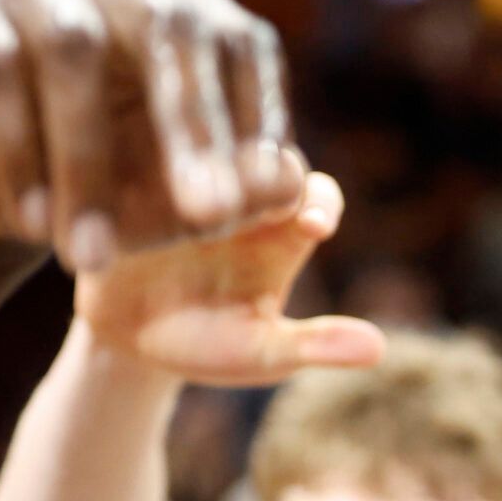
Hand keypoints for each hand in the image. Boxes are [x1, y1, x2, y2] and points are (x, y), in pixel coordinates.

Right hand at [0, 0, 303, 271]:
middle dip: (190, 126)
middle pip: (167, 27)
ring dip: (86, 158)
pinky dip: (18, 153)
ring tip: (91, 257)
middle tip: (205, 216)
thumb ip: (248, 197)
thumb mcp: (187, 208)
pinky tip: (34, 224)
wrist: (10, 204)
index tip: (255, 204)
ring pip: (72, 46)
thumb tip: (292, 185)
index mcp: (194, 16)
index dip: (255, 118)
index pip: (242, 43)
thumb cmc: (122, 194)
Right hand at [75, 169, 383, 385]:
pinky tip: (124, 169)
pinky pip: (132, 162)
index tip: (314, 227)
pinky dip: (133, 163)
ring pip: (198, 148)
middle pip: (258, 156)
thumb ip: (315, 344)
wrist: (129, 342)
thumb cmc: (210, 346)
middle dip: (257, 165)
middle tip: (252, 183)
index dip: (319, 204)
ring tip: (188, 176)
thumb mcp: (262, 353)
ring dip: (196, 155)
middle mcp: (240, 189)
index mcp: (284, 225)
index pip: (315, 195)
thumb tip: (377, 352)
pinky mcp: (131, 181)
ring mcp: (185, 180)